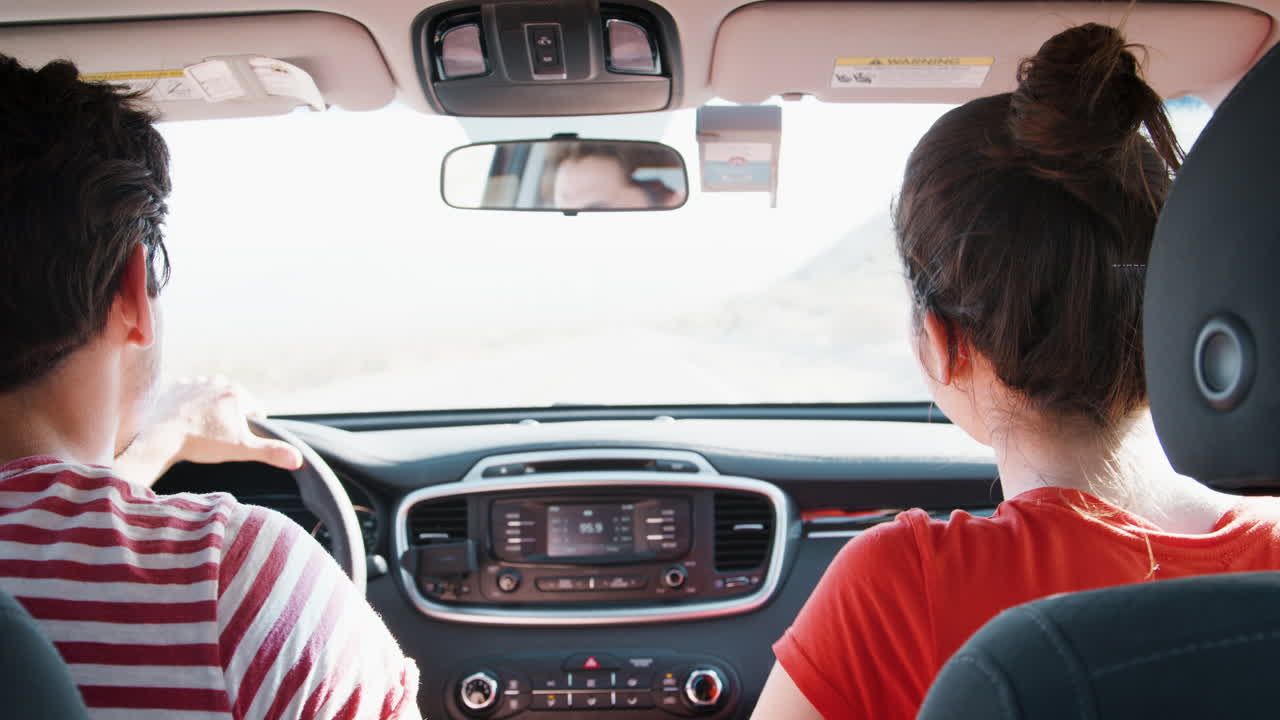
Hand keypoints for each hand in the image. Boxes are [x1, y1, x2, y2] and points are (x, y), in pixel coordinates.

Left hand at [116, 376, 302, 486]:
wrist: (160, 438)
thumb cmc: (202, 443)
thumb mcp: (241, 449)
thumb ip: (271, 452)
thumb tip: (299, 459)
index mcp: (238, 392)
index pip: (255, 411)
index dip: (247, 429)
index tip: (232, 440)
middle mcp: (218, 381)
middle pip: (234, 402)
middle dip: (229, 418)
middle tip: (215, 436)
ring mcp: (196, 381)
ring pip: (213, 397)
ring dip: (211, 410)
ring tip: (200, 429)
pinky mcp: (176, 386)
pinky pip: (190, 395)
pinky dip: (190, 406)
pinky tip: (185, 420)